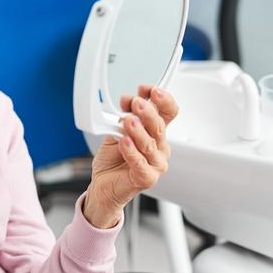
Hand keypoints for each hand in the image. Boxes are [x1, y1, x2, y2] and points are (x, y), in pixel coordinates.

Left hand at [83, 85, 178, 227]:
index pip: (169, 112)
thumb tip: (129, 99)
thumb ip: (125, 115)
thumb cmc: (113, 158)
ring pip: (150, 144)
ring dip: (138, 130)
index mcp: (156, 132)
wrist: (103, 184)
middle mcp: (159, 147)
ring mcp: (155, 164)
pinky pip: (140, 164)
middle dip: (148, 112)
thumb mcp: (117, 130)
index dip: (163, 100)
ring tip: (128, 120)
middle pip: (159, 126)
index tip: (150, 89)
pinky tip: (124, 142)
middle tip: (137, 102)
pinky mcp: (146, 178)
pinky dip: (132, 152)